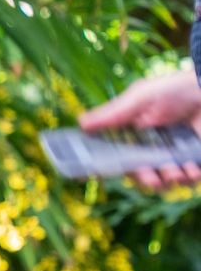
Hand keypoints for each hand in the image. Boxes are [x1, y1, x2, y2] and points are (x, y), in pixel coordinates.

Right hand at [78, 69, 200, 188]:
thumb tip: (80, 123)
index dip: (109, 167)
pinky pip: (188, 180)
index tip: (103, 173)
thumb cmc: (176, 89)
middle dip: (145, 179)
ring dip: (168, 180)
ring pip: (164, 182)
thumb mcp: (141, 97)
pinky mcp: (194, 160)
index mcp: (134, 134)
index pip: (116, 158)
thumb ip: (113, 113)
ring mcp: (174, 155)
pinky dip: (189, 178)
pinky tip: (191, 168)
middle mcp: (152, 147)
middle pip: (139, 175)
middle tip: (151, 178)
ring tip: (177, 171)